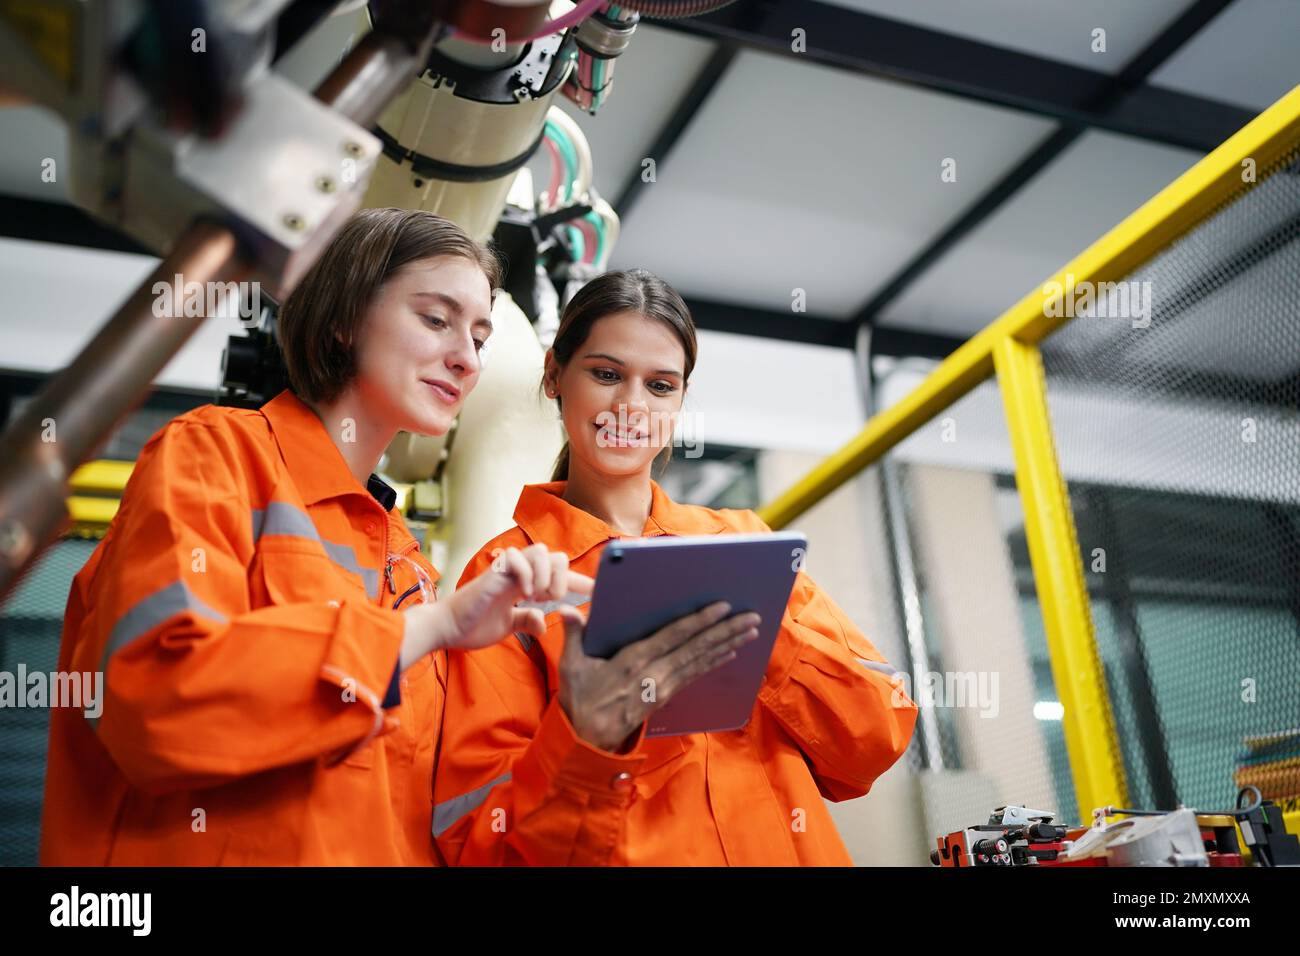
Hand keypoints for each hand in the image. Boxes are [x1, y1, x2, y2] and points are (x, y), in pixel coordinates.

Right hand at [397, 545, 590, 668]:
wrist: (445, 629)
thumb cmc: (472, 626)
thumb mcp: (508, 627)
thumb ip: (526, 620)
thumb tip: (544, 622)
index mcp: (524, 585)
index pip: (558, 576)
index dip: (578, 582)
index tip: (596, 592)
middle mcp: (518, 574)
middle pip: (555, 556)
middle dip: (562, 577)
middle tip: (550, 599)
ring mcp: (506, 571)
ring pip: (541, 551)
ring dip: (546, 575)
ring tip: (537, 596)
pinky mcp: (493, 573)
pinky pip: (517, 558)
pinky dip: (527, 574)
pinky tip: (523, 593)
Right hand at [556, 601, 760, 751]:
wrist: (588, 740)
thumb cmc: (580, 699)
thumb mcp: (571, 666)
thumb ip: (573, 636)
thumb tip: (568, 610)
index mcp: (633, 660)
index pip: (673, 636)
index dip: (700, 621)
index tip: (722, 607)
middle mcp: (654, 672)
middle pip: (696, 647)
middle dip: (726, 631)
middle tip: (751, 617)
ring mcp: (662, 686)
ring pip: (700, 660)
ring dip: (727, 644)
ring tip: (750, 631)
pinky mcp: (665, 696)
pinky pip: (694, 675)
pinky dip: (713, 662)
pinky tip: (730, 653)